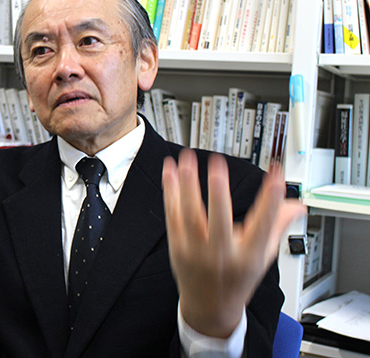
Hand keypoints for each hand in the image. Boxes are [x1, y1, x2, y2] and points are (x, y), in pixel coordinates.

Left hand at [161, 149, 305, 337]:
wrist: (210, 307)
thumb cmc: (238, 278)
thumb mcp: (263, 256)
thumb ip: (278, 225)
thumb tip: (298, 204)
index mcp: (248, 257)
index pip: (264, 225)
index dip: (272, 200)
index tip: (276, 175)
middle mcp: (221, 254)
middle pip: (219, 220)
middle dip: (218, 191)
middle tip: (218, 164)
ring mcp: (196, 251)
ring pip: (189, 215)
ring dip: (186, 185)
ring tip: (186, 160)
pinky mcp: (177, 247)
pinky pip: (173, 215)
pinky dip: (171, 193)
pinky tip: (170, 172)